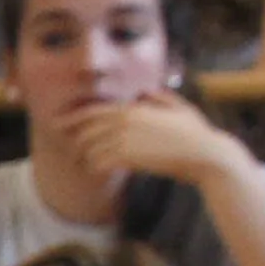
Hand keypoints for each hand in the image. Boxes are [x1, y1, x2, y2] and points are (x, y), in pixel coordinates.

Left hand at [64, 90, 250, 186]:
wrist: (206, 154)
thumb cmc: (197, 134)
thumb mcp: (182, 109)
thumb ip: (162, 98)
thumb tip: (146, 92)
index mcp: (135, 108)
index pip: (93, 111)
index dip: (72, 118)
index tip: (58, 124)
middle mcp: (126, 120)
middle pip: (85, 131)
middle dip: (76, 143)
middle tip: (73, 154)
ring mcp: (125, 138)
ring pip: (89, 149)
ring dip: (86, 159)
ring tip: (87, 165)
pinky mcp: (128, 156)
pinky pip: (97, 163)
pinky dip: (94, 169)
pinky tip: (99, 173)